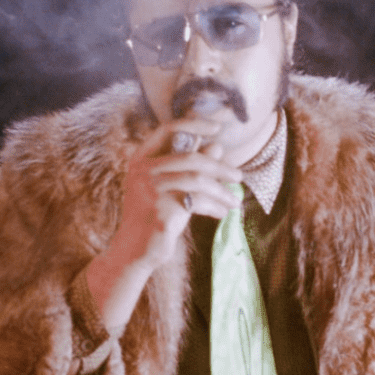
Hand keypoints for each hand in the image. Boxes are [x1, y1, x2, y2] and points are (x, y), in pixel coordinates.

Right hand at [111, 117, 242, 269]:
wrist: (134, 250)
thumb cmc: (154, 214)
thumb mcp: (170, 186)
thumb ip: (189, 166)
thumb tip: (218, 146)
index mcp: (141, 159)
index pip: (167, 130)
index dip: (193, 124)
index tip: (217, 128)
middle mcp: (142, 170)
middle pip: (190, 157)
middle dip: (219, 167)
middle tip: (239, 176)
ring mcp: (150, 190)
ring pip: (197, 179)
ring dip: (221, 190)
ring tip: (235, 201)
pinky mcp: (161, 210)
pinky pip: (197, 201)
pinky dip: (214, 206)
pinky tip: (223, 213)